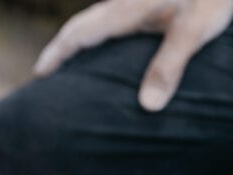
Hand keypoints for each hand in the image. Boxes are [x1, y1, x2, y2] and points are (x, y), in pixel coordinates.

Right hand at [33, 0, 232, 110]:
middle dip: (61, 49)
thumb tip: (148, 107)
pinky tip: (110, 55)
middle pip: (82, 26)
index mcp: (127, 9)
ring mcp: (134, 3)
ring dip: (80, 43)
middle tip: (44, 75)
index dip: (58, 53)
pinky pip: (113, 23)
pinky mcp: (147, 5)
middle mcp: (124, 3)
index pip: (81, 32)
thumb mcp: (193, 32)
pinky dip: (100, 39)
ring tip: (70, 69)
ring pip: (97, 23)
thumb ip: (170, 66)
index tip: (40, 74)